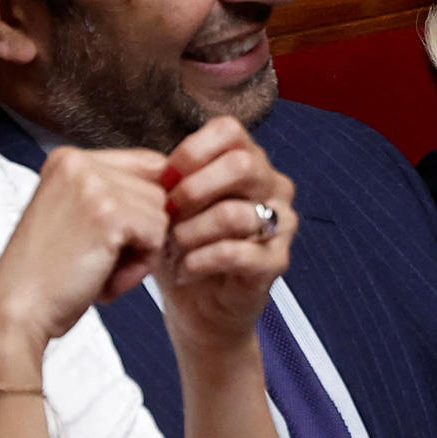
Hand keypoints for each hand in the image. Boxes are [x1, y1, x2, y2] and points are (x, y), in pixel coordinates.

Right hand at [0, 145, 170, 365]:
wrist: (17, 312)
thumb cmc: (49, 276)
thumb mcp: (77, 218)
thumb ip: (114, 195)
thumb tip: (176, 187)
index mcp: (68, 158)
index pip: (147, 165)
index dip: (147, 207)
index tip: (120, 240)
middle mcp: (79, 161)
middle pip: (158, 191)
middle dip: (142, 233)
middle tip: (100, 261)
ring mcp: (93, 184)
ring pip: (161, 214)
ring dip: (141, 253)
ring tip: (98, 270)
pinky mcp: (109, 213)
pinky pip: (157, 237)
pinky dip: (139, 267)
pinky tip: (103, 279)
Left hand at [153, 116, 297, 352]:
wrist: (197, 306)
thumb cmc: (182, 246)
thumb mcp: (169, 204)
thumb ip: (168, 178)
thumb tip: (155, 166)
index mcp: (250, 161)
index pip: (230, 131)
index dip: (191, 152)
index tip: (164, 181)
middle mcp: (274, 187)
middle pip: (243, 165)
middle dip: (194, 190)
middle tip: (167, 214)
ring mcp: (281, 225)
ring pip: (236, 213)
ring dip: (191, 232)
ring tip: (173, 248)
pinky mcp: (276, 262)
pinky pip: (236, 253)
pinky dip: (200, 261)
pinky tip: (185, 270)